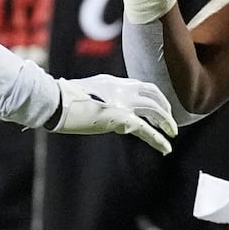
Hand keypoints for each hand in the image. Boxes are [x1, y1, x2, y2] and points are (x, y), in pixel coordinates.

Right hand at [52, 73, 177, 154]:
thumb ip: (95, 96)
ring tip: (172, 133)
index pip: (140, 86)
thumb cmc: (60, 99)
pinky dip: (158, 139)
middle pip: (153, 94)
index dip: (153, 97)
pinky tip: (166, 147)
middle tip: (170, 121)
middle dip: (164, 107)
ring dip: (166, 121)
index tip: (157, 108)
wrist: (55, 101)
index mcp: (113, 82)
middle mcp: (121, 88)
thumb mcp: (81, 91)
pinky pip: (146, 129)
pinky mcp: (121, 118)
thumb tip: (94, 107)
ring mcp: (123, 102)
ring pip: (154, 109)